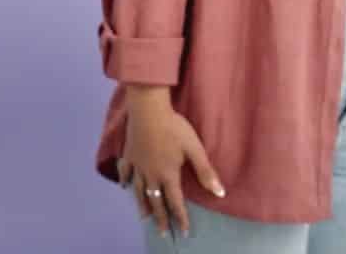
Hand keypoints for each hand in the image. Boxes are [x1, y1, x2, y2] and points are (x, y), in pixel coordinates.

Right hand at [117, 85, 225, 238]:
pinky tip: (125, 187)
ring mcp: (138, 167)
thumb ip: (205, 172)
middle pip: (156, 202)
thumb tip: (220, 192)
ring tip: (145, 218)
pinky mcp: (129, 157)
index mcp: (168, 175)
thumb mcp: (195, 150)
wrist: (148, 112)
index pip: (176, 202)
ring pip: (139, 192)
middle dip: (162, 218)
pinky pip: (126, 173)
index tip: (184, 230)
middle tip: (164, 233)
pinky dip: (126, 182)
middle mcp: (151, 175)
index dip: (181, 217)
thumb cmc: (175, 129)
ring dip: (143, 206)